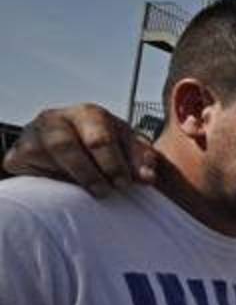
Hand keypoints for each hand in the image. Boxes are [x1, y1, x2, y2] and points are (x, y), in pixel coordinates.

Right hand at [1, 104, 156, 196]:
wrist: (58, 152)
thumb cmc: (99, 150)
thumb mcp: (124, 149)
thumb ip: (140, 160)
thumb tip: (148, 176)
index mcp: (89, 113)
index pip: (103, 137)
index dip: (117, 163)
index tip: (127, 184)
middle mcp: (58, 118)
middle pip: (74, 143)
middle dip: (98, 169)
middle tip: (109, 190)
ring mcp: (34, 134)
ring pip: (56, 152)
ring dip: (79, 175)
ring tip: (94, 191)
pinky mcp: (18, 153)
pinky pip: (31, 168)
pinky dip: (50, 178)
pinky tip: (65, 188)